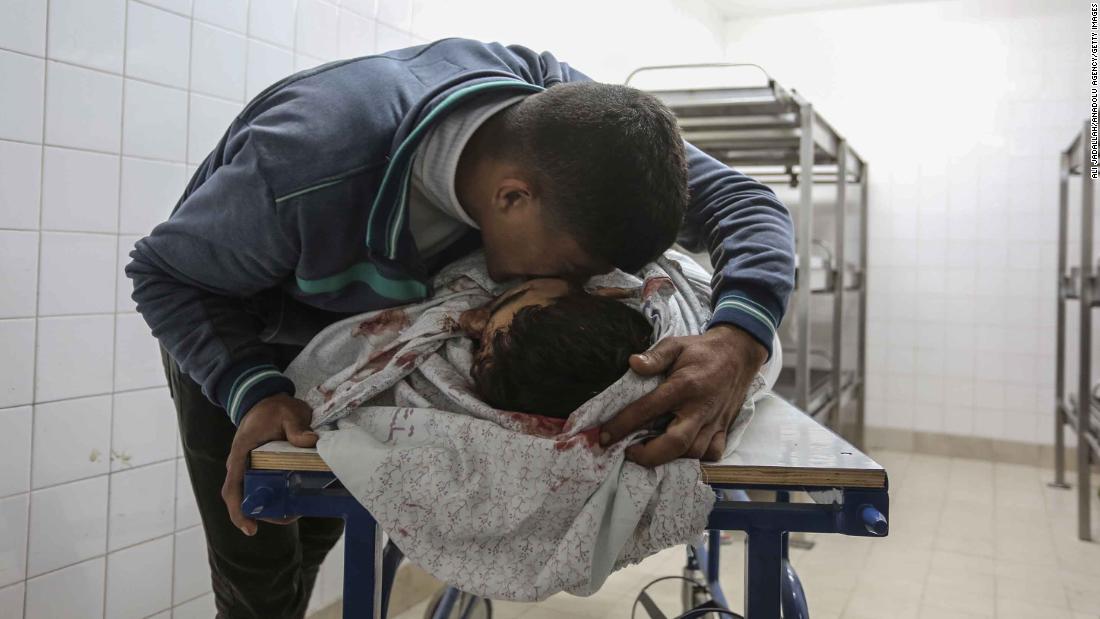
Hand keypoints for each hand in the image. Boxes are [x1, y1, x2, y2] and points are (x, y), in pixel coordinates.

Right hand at [222, 393, 318, 535]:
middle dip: (264, 512)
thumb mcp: (288, 413)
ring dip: (271, 506)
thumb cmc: (273, 408)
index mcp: (241, 453)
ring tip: (295, 511)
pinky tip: (292, 500)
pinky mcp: (258, 467)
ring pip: (254, 494)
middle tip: (289, 517)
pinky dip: (275, 496)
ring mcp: (248, 467)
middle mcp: (240, 465)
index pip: (233, 487)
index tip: (250, 528)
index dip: (239, 510)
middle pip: (244, 497)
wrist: (266, 400)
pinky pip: (262, 486)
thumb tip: (310, 441)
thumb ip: (296, 427)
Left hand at [599, 324, 766, 466]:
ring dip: (669, 458)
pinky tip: (679, 451)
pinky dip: (695, 458)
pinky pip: (712, 454)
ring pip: (693, 452)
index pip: (648, 410)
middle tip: (629, 452)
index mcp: (684, 386)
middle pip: (675, 443)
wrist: (740, 353)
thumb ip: (654, 355)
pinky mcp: (725, 429)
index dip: (623, 425)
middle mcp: (700, 408)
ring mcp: (715, 421)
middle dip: (648, 455)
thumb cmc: (702, 350)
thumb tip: (632, 363)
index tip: (605, 436)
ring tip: (649, 451)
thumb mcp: (676, 344)